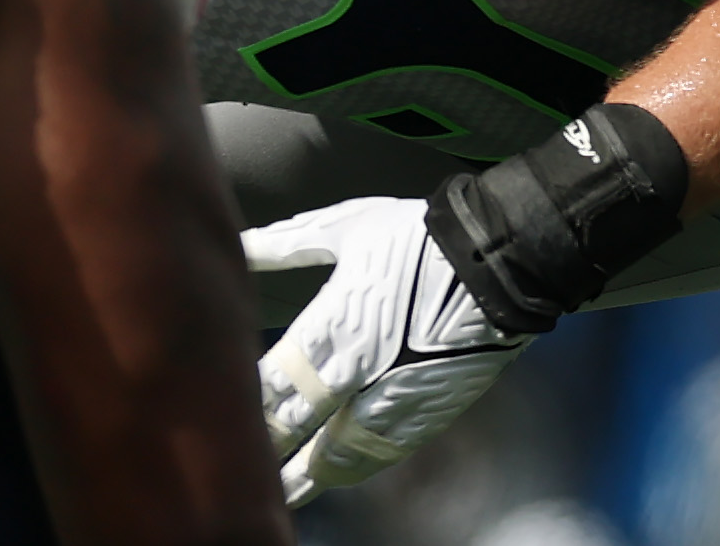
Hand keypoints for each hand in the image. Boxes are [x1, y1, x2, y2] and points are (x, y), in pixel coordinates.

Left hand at [242, 195, 530, 500]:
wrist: (501, 259)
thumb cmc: (421, 235)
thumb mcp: (350, 227)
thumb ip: (289, 243)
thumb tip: (241, 246)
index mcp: (331, 327)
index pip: (270, 382)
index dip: (242, 404)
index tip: (218, 415)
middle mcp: (354, 372)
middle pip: (294, 424)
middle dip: (263, 445)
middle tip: (233, 465)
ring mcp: (391, 398)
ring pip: (332, 452)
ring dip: (300, 474)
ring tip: (276, 492)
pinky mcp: (424, 412)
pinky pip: (377, 453)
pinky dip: (349, 469)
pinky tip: (331, 477)